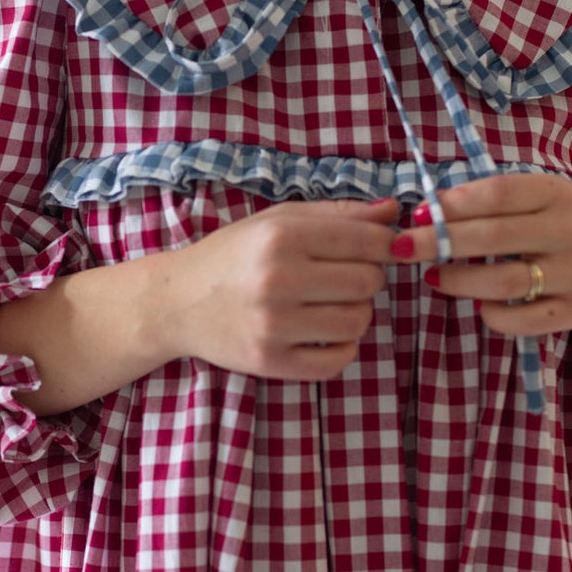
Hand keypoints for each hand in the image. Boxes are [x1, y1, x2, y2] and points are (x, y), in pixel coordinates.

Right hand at [170, 197, 398, 379]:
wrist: (178, 302)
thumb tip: (393, 211)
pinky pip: (338, 360)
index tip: (378, 249)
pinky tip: (324, 333)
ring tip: (331, 303)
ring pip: (358, 322)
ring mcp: (274, 325)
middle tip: (345, 276)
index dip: (385, 245)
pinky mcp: (271, 361)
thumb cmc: (232, 255)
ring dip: (356, 312)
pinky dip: (342, 347)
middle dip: (368, 278)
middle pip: (368, 282)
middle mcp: (278, 279)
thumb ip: (337, 213)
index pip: (368, 241)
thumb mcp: (277, 221)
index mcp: (281, 237)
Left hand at [389, 174, 571, 337]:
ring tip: (433, 277)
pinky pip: (523, 320)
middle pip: (492, 237)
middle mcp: (570, 231)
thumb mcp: (538, 200)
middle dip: (438, 243)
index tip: (418, 215)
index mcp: (557, 194)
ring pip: (504, 281)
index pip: (497, 194)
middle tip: (402, 248)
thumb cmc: (559, 225)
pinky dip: (493, 315)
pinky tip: (478, 305)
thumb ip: (491, 201)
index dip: (452, 205)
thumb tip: (429, 211)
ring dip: (459, 281)